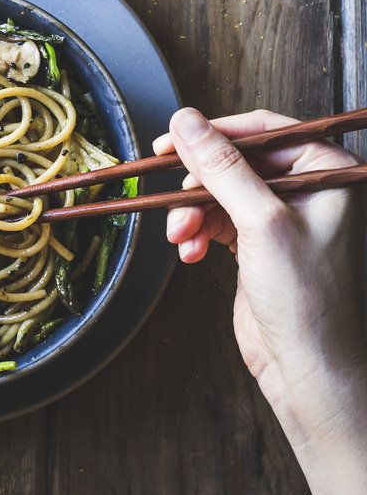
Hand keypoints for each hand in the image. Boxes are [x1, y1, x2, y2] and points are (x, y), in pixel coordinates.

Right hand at [155, 108, 366, 494]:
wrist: (308, 372)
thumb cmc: (309, 303)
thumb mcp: (260, 223)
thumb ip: (221, 167)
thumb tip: (187, 122)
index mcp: (327, 171)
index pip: (264, 131)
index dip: (216, 132)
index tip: (175, 137)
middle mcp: (308, 190)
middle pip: (236, 161)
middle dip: (199, 182)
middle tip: (168, 187)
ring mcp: (283, 217)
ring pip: (221, 191)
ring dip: (193, 211)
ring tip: (181, 235)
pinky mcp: (259, 243)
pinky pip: (217, 219)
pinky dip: (198, 232)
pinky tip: (190, 251)